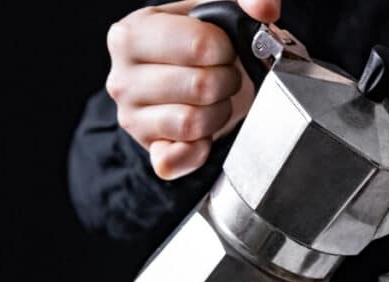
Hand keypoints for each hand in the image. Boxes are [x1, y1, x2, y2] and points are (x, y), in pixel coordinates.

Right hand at [105, 0, 280, 179]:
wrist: (185, 82)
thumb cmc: (198, 47)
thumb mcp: (216, 13)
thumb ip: (246, 0)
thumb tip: (266, 8)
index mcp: (131, 34)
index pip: (198, 45)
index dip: (224, 49)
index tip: (222, 49)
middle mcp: (122, 78)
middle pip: (200, 86)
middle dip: (226, 81)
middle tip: (222, 76)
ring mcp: (132, 119)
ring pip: (193, 123)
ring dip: (218, 112)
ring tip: (215, 99)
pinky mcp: (149, 151)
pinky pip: (177, 160)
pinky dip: (200, 149)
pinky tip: (205, 134)